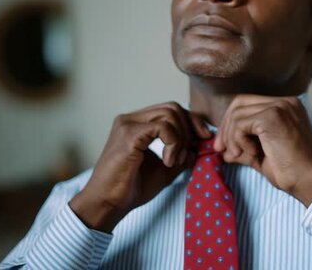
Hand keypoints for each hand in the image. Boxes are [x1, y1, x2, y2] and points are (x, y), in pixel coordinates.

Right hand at [69, 102, 211, 231]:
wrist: (108, 204)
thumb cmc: (131, 188)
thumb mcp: (165, 169)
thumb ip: (181, 155)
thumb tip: (199, 145)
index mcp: (137, 124)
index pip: (171, 110)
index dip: (191, 121)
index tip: (203, 138)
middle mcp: (130, 119)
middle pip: (173, 107)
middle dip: (190, 127)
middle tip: (189, 153)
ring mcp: (128, 125)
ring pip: (170, 113)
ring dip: (181, 138)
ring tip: (174, 161)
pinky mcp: (129, 135)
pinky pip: (163, 127)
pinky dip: (173, 143)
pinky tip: (168, 162)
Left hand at [214, 95, 311, 206]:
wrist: (310, 182)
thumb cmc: (292, 172)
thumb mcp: (262, 156)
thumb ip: (244, 148)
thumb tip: (224, 151)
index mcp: (286, 107)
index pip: (248, 104)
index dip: (231, 123)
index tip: (224, 147)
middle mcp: (285, 102)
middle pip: (239, 103)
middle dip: (225, 127)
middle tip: (220, 150)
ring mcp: (280, 107)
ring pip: (237, 114)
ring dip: (231, 137)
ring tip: (239, 155)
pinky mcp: (272, 117)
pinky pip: (240, 124)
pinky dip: (239, 140)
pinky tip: (252, 153)